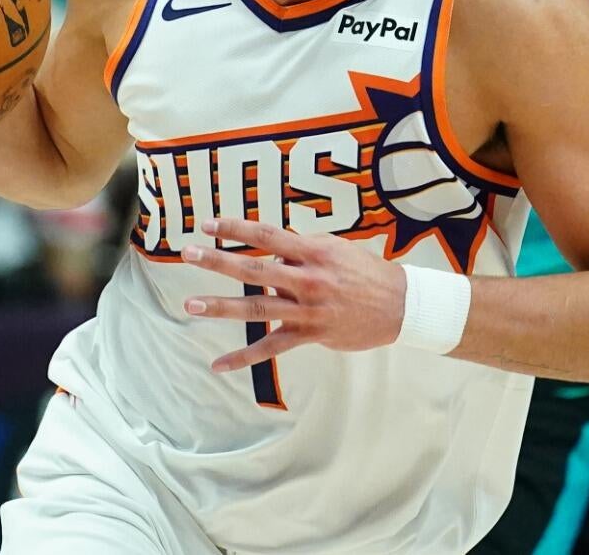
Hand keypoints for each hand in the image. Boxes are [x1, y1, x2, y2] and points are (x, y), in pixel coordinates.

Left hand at [179, 217, 404, 373]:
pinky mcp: (310, 334)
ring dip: (221, 306)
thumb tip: (271, 252)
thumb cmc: (366, 272)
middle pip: (254, 268)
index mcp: (313, 251)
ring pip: (257, 307)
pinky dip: (244, 357)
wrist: (400, 306)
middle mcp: (307, 279)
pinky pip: (271, 347)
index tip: (207, 223)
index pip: (267, 235)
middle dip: (218, 260)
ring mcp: (307, 309)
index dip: (236, 227)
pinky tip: (219, 365)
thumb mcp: (336, 248)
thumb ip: (302, 249)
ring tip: (191, 304)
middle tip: (188, 252)